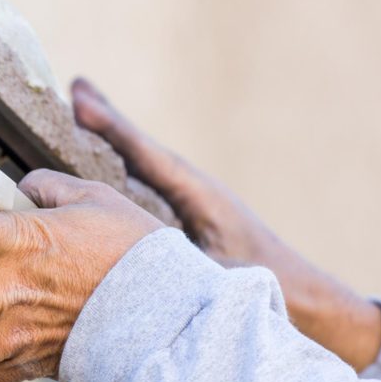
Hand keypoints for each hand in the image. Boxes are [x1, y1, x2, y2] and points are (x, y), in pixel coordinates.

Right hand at [71, 77, 380, 371]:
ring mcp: (189, 201)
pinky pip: (145, 183)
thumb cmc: (266, 285)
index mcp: (200, 195)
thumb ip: (179, 261)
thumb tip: (134, 249)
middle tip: (77, 86)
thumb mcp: (219, 274)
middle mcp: (192, 190)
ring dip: (112, 139)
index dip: (113, 129)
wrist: (303, 296)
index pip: (147, 156)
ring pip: (141, 163)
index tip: (81, 103)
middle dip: (108, 120)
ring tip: (83, 109)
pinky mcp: (186, 217)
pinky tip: (102, 165)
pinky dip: (122, 165)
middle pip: (141, 148)